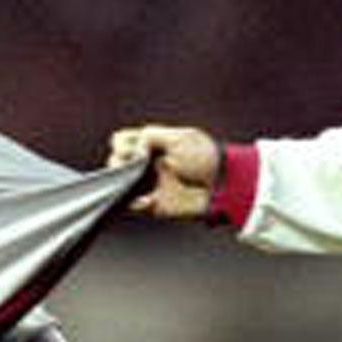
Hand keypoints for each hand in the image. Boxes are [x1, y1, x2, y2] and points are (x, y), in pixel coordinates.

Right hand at [106, 124, 221, 219]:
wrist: (223, 183)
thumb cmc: (206, 157)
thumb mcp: (178, 138)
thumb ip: (151, 137)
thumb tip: (132, 148)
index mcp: (153, 143)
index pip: (123, 140)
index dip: (122, 144)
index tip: (129, 149)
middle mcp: (148, 163)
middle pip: (118, 161)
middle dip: (119, 164)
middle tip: (130, 166)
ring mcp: (150, 183)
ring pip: (122, 184)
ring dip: (123, 183)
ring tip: (132, 182)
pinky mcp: (155, 203)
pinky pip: (134, 204)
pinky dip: (134, 202)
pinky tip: (146, 198)